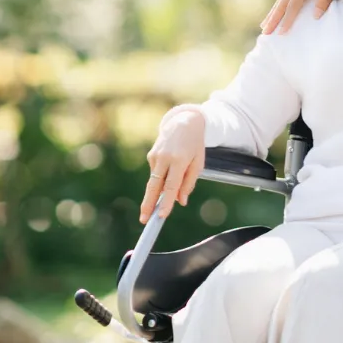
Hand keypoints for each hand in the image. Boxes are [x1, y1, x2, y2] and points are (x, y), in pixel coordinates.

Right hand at [141, 106, 206, 221]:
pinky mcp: (151, 156)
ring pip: (156, 181)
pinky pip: (156, 173)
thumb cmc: (194, 145)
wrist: (184, 122)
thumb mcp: (198, 163)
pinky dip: (162, 177)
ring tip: (170, 183)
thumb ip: (189, 183)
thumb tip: (180, 201)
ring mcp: (155, 156)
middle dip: (148, 204)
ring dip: (160, 190)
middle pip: (154, 186)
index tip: (161, 215)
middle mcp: (165, 158)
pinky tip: (170, 168)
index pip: (171, 186)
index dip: (166, 202)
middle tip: (144, 220)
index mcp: (179, 160)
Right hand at [261, 0, 336, 34]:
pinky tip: (276, 12)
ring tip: (264, 25)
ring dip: (273, 11)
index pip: (293, 4)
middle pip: (283, 1)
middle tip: (266, 32)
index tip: (281, 33)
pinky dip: (280, 4)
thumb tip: (315, 16)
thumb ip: (326, 0)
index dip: (287, 19)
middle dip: (274, 17)